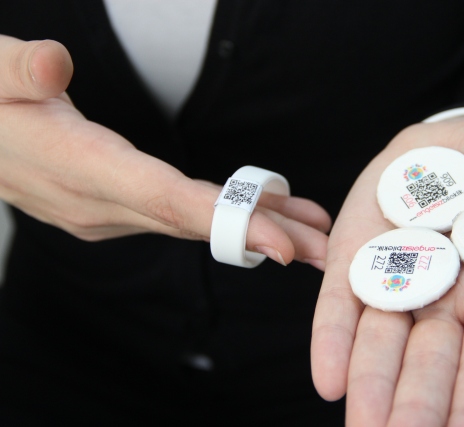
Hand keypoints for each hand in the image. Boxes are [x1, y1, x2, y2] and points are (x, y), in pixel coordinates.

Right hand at [0, 35, 330, 267]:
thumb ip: (20, 71)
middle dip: (264, 235)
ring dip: (256, 227)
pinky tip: (268, 215)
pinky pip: (184, 214)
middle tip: (328, 250)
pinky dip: (229, 217)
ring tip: (316, 231)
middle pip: (197, 221)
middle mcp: (103, 204)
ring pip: (197, 222)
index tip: (281, 246)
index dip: (226, 222)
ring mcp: (113, 213)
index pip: (164, 200)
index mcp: (81, 167)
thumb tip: (52, 62)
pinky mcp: (120, 208)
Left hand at [311, 116, 463, 425]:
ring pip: (381, 343)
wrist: (462, 138)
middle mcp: (445, 302)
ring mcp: (397, 280)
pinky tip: (327, 380)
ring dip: (371, 386)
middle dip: (416, 408)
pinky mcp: (357, 255)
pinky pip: (341, 303)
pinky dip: (332, 338)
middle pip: (430, 367)